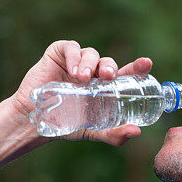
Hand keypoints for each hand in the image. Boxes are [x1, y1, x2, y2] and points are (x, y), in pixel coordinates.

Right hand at [10, 40, 152, 145]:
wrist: (34, 120)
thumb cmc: (65, 124)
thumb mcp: (92, 131)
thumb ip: (113, 134)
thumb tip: (136, 132)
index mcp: (105, 87)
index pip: (125, 74)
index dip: (137, 68)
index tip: (147, 64)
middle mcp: (94, 73)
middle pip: (109, 63)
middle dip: (110, 67)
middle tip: (108, 76)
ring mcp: (77, 62)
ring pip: (91, 54)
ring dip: (90, 63)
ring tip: (83, 78)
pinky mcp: (60, 54)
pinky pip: (72, 47)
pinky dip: (75, 56)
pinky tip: (73, 70)